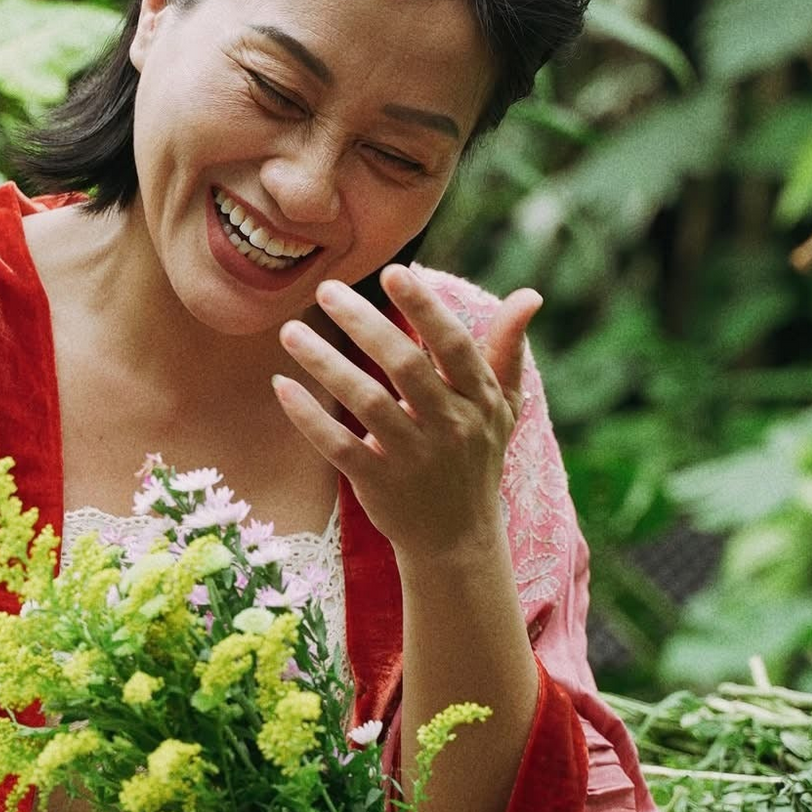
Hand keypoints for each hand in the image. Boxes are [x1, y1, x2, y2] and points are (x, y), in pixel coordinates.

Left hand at [274, 265, 539, 564]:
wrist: (458, 540)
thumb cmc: (476, 459)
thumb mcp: (503, 408)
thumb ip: (506, 351)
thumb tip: (530, 295)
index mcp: (480, 400)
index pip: (453, 346)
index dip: (425, 308)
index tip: (394, 271)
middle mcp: (450, 427)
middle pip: (404, 367)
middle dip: (364, 324)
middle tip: (327, 289)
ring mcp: (413, 457)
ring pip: (366, 402)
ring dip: (325, 363)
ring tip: (291, 331)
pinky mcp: (378, 484)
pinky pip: (338, 445)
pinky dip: (309, 416)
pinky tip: (282, 385)